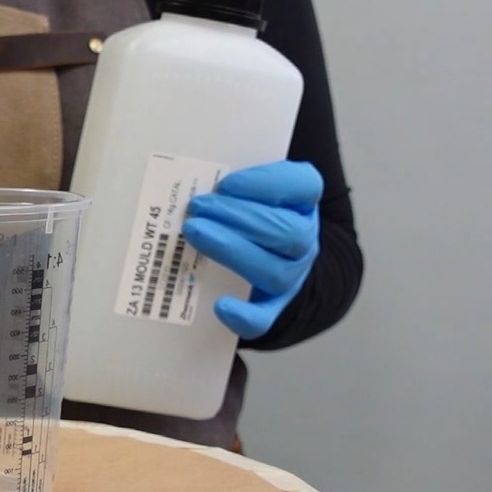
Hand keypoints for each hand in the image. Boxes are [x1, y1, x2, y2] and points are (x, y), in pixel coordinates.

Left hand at [181, 160, 322, 339]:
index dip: (266, 184)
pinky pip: (264, 319)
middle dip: (238, 218)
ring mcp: (290, 275)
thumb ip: (231, 181)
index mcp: (303, 201)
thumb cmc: (249, 208)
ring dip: (232, 251)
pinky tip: (220, 307)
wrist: (268, 252)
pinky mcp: (271, 306)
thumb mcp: (248, 187)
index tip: (226, 183)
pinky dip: (244, 316)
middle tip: (198, 208)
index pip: (303, 186)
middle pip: (286, 232)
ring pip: (274, 271)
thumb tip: (187, 172)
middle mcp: (303, 239)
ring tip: (195, 233)